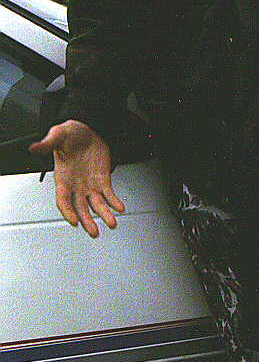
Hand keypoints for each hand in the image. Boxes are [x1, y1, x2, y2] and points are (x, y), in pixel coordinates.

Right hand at [29, 120, 124, 237]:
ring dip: (104, 215)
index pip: (63, 200)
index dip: (68, 212)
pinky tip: (120, 207)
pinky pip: (109, 194)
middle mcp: (76, 186)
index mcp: (63, 178)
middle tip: (94, 232)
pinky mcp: (102, 180)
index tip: (74, 221)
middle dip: (87, 221)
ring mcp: (90, 185)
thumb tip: (34, 147)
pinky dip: (114, 202)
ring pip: (96, 205)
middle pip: (81, 208)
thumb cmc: (70, 134)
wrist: (86, 129)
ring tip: (112, 223)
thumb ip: (47, 143)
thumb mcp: (58, 135)